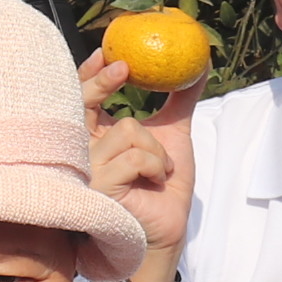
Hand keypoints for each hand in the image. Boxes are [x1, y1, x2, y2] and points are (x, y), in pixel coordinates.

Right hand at [79, 53, 198, 267]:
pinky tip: (155, 181)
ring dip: (157, 149)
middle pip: (84, 103)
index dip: (91, 73)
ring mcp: (89, 169)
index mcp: (97, 137)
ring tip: (160, 171)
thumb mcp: (173, 135)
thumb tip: (197, 65)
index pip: (83, 98)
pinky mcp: (100, 186)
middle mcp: (85, 151)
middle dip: (101, 82)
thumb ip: (179, 100)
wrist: (169, 229)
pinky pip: (134, 155)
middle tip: (124, 68)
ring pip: (127, 129)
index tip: (110, 52)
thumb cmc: (165, 188)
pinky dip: (156, 165)